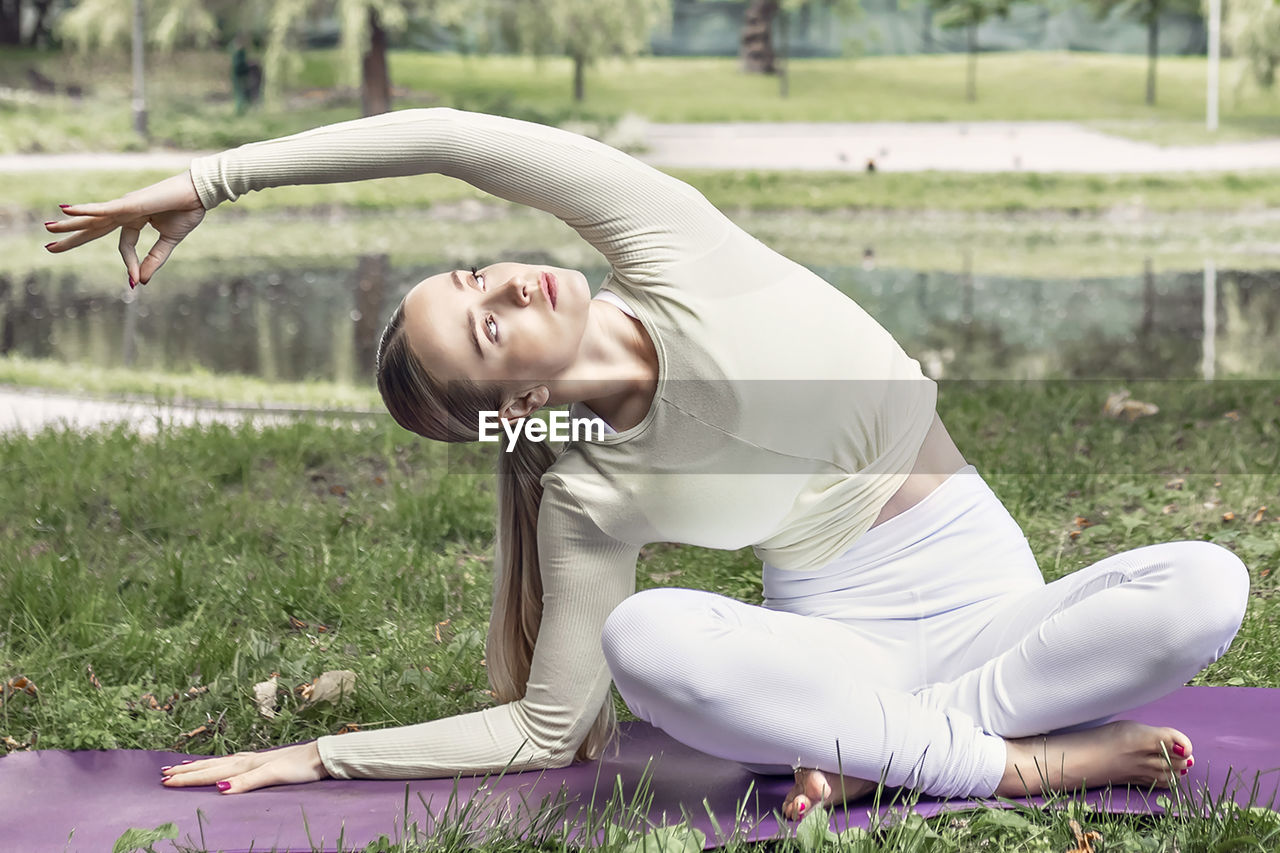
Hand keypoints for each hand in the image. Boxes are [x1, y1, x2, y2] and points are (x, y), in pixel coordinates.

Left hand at [44, 172, 205, 286]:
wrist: (200, 194)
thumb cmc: (188, 212)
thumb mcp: (169, 242)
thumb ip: (154, 260)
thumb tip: (140, 281)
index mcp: (135, 219)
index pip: (125, 245)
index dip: (129, 263)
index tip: (133, 282)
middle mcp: (125, 212)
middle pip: (94, 228)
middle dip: (73, 238)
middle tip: (50, 247)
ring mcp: (125, 206)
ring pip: (92, 218)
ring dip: (69, 224)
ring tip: (47, 228)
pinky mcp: (128, 203)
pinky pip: (103, 209)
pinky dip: (84, 210)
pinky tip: (66, 210)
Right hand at [160, 741, 329, 793]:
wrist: (321, 757)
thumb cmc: (300, 767)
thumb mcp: (274, 775)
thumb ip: (247, 781)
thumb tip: (220, 789)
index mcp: (245, 765)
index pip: (210, 773)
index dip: (188, 778)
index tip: (165, 781)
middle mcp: (246, 760)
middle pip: (209, 766)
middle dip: (186, 771)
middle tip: (163, 774)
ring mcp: (253, 760)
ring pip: (218, 763)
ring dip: (198, 766)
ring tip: (181, 766)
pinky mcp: (261, 762)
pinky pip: (230, 763)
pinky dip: (217, 764)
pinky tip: (219, 765)